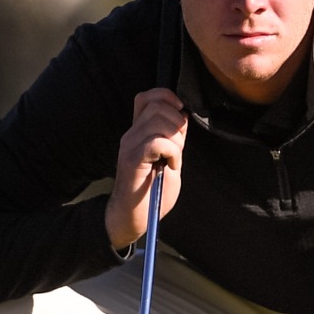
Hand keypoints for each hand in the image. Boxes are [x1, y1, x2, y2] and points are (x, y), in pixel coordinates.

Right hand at [107, 88, 187, 247]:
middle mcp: (131, 134)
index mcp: (138, 131)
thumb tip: (183, 117)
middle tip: (178, 148)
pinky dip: (172, 154)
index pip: (148, 97)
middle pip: (159, 106)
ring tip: (172, 160)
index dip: (168, 98)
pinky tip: (170, 167)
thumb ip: (172, 137)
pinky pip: (158, 143)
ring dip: (176, 141)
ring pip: (161, 123)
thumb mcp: (168, 157)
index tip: (180, 116)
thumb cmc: (153, 190)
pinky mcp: (132, 160)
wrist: (134, 216)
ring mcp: (130, 146)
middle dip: (178, 124)